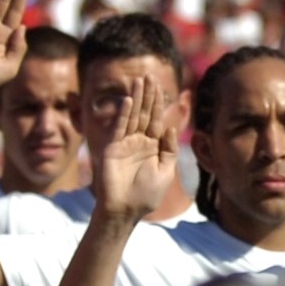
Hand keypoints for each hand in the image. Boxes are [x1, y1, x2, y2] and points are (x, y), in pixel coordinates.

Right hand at [92, 71, 179, 221]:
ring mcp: (125, 144)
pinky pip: (120, 128)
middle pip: (144, 113)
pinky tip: (129, 100)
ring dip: (136, 98)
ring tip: (139, 80)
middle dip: (147, 95)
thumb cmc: (146, 195)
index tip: (161, 86)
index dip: (158, 103)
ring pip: (132, 116)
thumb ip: (169, 150)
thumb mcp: (166, 172)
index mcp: (152, 147)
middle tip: (149, 74)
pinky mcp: (113, 148)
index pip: (156, 120)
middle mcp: (138, 142)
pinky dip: (124, 114)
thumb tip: (171, 128)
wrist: (125, 210)